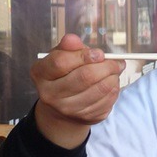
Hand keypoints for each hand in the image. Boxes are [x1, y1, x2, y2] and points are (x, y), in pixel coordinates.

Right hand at [31, 34, 125, 148]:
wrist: (61, 109)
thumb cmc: (63, 75)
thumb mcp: (60, 57)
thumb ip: (67, 47)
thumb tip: (72, 39)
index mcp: (40, 74)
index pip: (61, 62)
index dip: (84, 55)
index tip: (99, 53)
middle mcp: (50, 94)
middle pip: (85, 76)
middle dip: (106, 66)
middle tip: (116, 62)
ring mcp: (68, 109)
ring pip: (100, 89)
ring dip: (113, 77)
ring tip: (115, 71)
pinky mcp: (85, 118)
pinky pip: (108, 101)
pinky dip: (115, 89)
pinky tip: (111, 84)